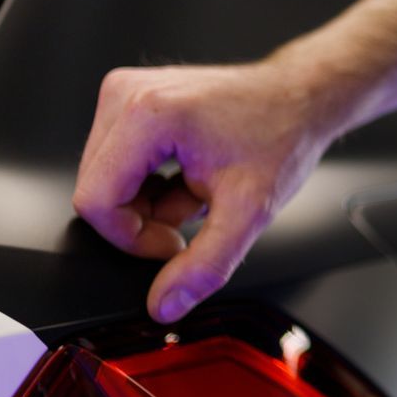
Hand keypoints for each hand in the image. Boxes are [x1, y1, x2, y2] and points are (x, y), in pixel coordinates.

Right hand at [72, 57, 346, 323]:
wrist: (299, 98)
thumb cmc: (281, 135)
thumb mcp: (249, 212)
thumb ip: (205, 266)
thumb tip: (165, 303)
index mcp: (146, 114)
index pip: (97, 202)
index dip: (133, 239)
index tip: (175, 244)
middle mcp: (125, 95)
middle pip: (97, 191)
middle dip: (141, 222)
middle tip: (191, 220)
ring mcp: (124, 94)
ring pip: (105, 181)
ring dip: (148, 204)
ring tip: (197, 193)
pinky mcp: (129, 100)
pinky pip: (116, 162)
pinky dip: (150, 184)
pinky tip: (188, 179)